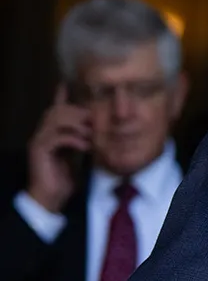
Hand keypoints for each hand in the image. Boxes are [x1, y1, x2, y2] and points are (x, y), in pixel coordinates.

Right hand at [27, 84, 91, 213]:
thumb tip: (94, 131)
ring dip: (78, 124)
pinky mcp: (40, 151)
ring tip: (92, 134)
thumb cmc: (64, 177)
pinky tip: (86, 146)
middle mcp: (42, 133)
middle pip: (57, 111)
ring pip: (56, 121)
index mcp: (50, 133)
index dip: (60, 96)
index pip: (55, 109)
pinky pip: (57, 138)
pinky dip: (74, 139)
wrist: (50, 196)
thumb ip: (81, 140)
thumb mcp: (76, 154)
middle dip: (78, 113)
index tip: (67, 83)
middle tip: (95, 121)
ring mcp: (39, 141)